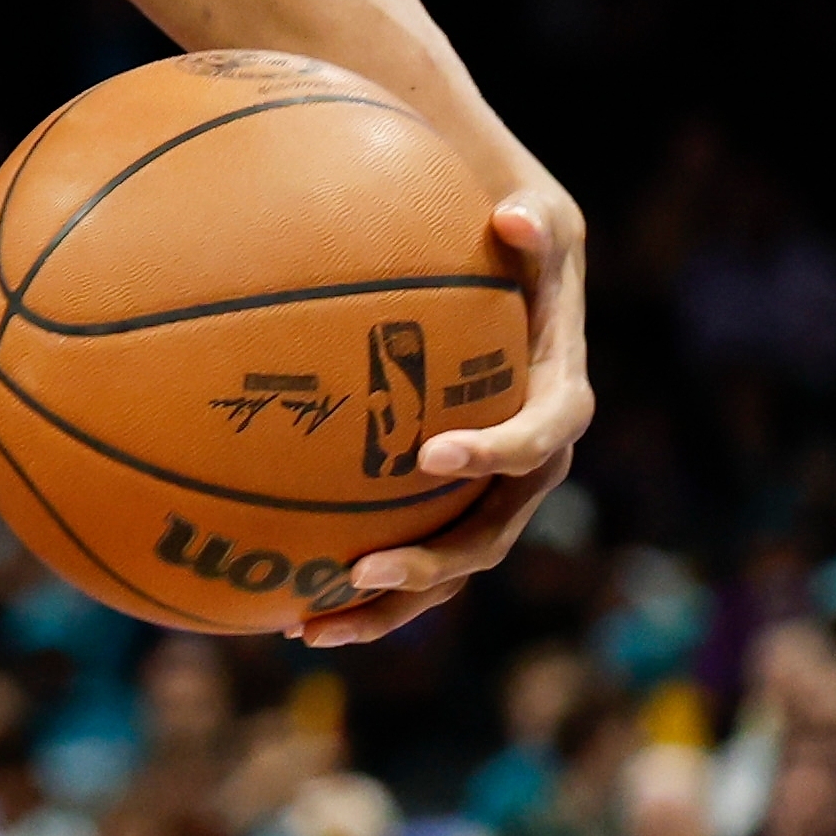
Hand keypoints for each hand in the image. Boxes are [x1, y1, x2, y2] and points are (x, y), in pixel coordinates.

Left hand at [298, 187, 593, 645]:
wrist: (505, 253)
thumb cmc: (512, 225)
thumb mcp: (536, 209)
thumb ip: (532, 224)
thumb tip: (512, 218)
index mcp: (557, 400)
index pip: (540, 439)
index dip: (495, 452)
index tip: (430, 453)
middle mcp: (528, 461)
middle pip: (490, 533)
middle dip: (432, 563)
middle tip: (365, 569)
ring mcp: (485, 488)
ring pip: (443, 565)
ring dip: (385, 605)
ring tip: (310, 626)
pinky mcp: (443, 496)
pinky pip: (403, 546)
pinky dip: (353, 583)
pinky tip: (278, 603)